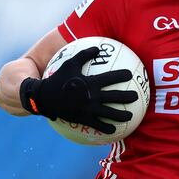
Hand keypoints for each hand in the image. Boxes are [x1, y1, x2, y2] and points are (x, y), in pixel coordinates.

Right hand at [19, 46, 137, 133]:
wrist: (42, 98)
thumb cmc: (57, 79)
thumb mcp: (69, 64)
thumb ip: (84, 55)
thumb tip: (98, 48)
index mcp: (90, 82)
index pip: (111, 77)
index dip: (123, 75)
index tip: (131, 75)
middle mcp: (91, 96)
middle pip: (115, 97)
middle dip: (128, 97)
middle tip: (136, 96)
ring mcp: (88, 109)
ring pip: (110, 113)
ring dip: (122, 115)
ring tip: (130, 116)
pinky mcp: (82, 119)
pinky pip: (97, 125)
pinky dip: (106, 128)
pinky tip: (114, 130)